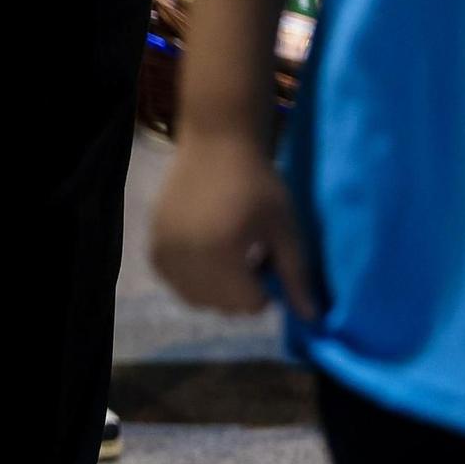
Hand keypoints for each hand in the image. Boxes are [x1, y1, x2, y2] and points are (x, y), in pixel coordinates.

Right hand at [151, 134, 318, 319]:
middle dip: (239, 292)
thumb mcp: (285, 229)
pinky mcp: (153, 246)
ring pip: (193, 298)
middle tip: (250, 260)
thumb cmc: (259, 184)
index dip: (265, 291)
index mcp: (222, 254)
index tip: (269, 266)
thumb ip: (296, 275)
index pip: (247, 305)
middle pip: (219, 305)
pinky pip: (173, 282)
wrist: (217, 146)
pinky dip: (191, 278)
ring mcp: (165, 253)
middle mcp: (187, 259)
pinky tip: (204, 252)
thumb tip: (310, 317)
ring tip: (226, 257)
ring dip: (214, 288)